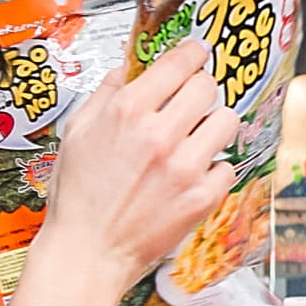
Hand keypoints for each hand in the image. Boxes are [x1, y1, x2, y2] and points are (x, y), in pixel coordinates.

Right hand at [28, 38, 234, 305]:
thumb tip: (126, 70)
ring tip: (194, 140)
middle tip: (190, 103)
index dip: (192, 53)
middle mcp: (159, 134)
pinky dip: (214, 169)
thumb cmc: (78, 197)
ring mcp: (184, 166)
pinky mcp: (202, 196)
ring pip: (227, 120)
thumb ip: (104, 94)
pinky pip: (228, 165)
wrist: (88, 252)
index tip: (197, 53)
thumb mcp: (77, 133)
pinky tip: (192, 175)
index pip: (178, 63)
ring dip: (212, 126)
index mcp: (127, 111)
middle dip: (199, 90)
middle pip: (207, 87)